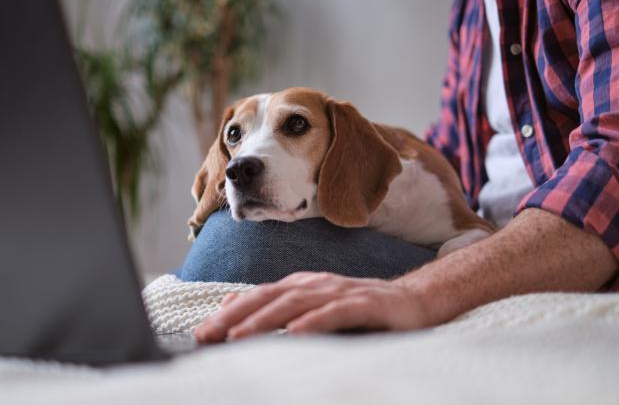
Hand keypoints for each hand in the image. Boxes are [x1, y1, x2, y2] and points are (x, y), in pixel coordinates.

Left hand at [193, 271, 428, 342]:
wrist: (414, 301)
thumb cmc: (361, 308)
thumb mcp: (315, 307)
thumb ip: (277, 306)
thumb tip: (233, 304)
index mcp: (303, 285)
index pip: (259, 296)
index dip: (230, 313)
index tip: (202, 333)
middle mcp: (318, 284)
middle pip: (271, 297)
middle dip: (236, 316)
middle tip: (208, 336)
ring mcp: (342, 292)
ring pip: (297, 303)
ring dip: (265, 320)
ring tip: (240, 337)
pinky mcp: (366, 304)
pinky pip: (336, 313)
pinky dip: (314, 321)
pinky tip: (295, 334)